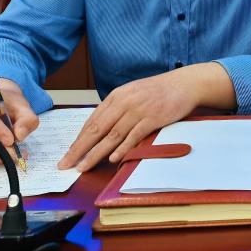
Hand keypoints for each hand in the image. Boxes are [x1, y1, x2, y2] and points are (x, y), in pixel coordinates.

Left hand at [58, 62, 232, 171]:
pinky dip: (122, 148)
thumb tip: (100, 129)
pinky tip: (112, 158)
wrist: (184, 83)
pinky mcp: (153, 118)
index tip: (68, 154)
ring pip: (112, 135)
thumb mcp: (133, 94)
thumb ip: (117, 109)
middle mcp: (124, 102)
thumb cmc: (159, 91)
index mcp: (116, 96)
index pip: (92, 121)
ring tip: (83, 166)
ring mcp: (138, 110)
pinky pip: (134, 135)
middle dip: (79, 149)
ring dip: (96, 153)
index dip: (78, 140)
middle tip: (66, 164)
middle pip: (97, 129)